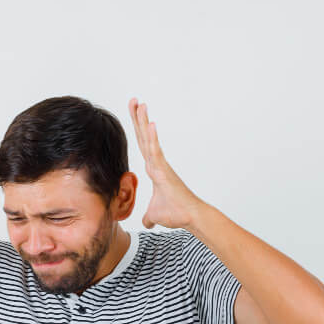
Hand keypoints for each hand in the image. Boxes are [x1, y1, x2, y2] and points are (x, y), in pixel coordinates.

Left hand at [128, 97, 207, 229]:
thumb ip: (148, 218)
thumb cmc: (176, 213)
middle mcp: (156, 163)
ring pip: (149, 140)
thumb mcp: (155, 216)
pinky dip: (153, 138)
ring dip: (145, 121)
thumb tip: (146, 224)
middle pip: (144, 136)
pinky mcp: (165, 171)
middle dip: (138, 117)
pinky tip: (151, 124)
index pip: (142, 144)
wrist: (189, 217)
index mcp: (153, 169)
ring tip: (141, 103)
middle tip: (134, 99)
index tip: (134, 113)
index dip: (137, 128)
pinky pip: (156, 152)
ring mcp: (160, 165)